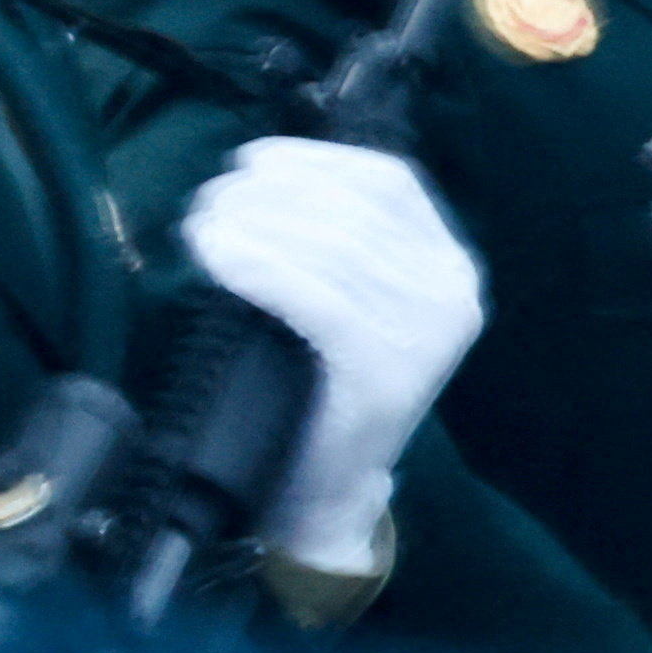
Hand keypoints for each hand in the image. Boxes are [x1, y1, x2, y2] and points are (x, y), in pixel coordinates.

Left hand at [176, 133, 482, 577]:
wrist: (322, 492)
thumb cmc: (313, 386)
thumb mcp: (341, 298)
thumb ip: (329, 238)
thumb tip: (255, 169)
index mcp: (449, 265)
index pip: (388, 181)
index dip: (314, 161)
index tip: (250, 160)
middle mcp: (452, 294)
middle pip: (353, 211)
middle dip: (272, 193)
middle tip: (206, 196)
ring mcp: (426, 337)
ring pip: (332, 251)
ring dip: (255, 224)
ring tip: (198, 222)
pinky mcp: (386, 375)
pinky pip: (318, 302)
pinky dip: (260, 269)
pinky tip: (214, 255)